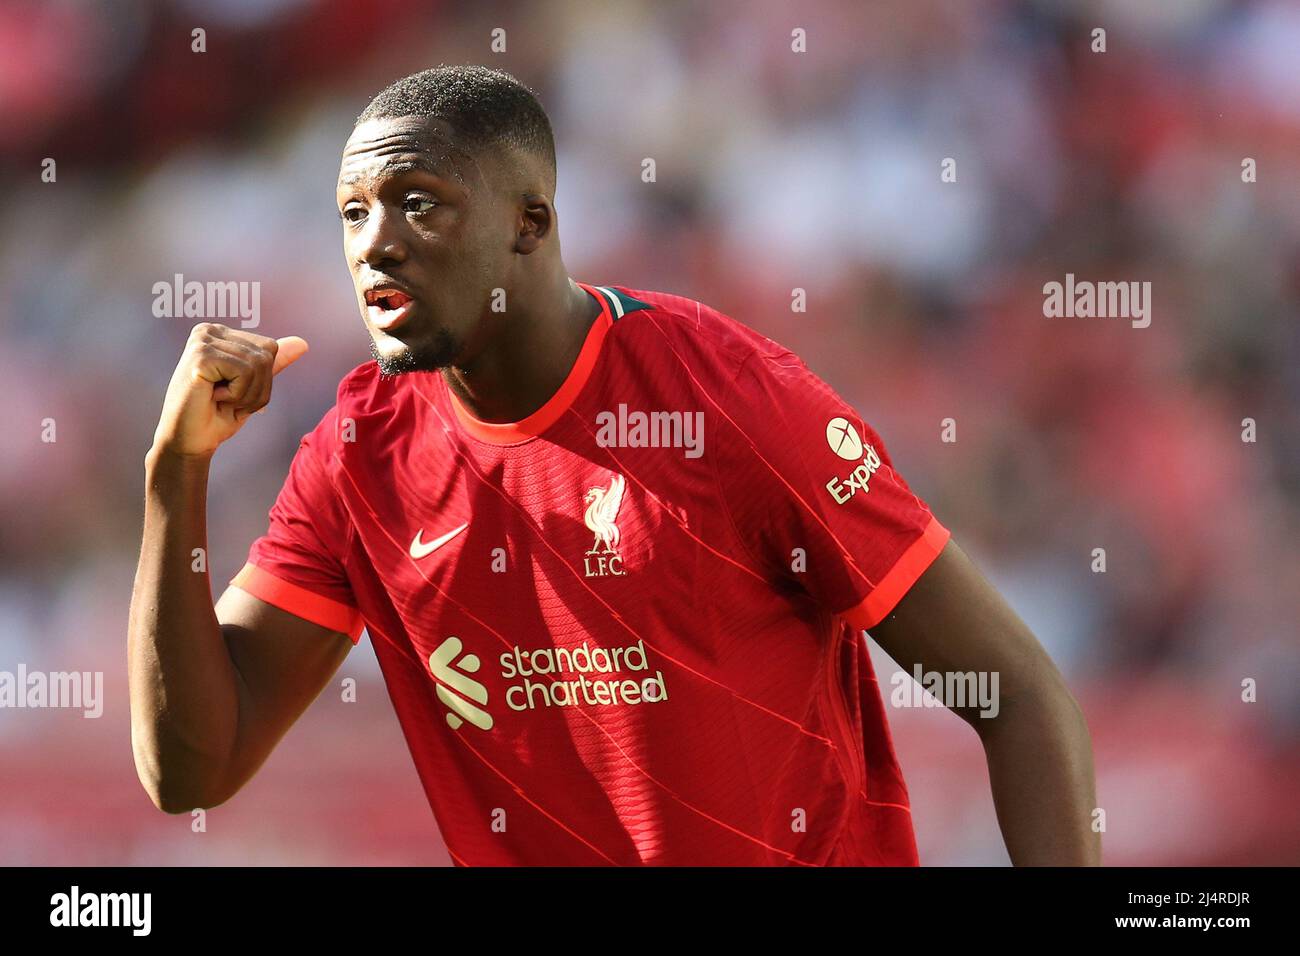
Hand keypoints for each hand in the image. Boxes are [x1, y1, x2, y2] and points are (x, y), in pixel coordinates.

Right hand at [151, 323, 307, 459]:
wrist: (189, 441)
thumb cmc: (217, 415)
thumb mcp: (252, 388)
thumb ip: (272, 364)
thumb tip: (302, 343)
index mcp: (221, 334)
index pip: (270, 348)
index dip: (263, 379)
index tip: (235, 392)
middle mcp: (210, 331)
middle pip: (267, 355)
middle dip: (257, 388)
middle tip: (228, 400)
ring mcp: (203, 341)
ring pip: (258, 364)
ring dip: (246, 394)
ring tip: (221, 399)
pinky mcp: (200, 355)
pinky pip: (244, 373)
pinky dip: (236, 394)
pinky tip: (213, 398)